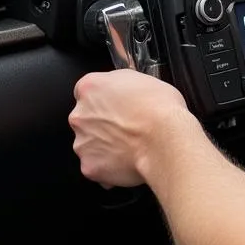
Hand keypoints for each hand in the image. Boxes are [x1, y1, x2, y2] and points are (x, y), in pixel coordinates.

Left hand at [69, 69, 191, 187]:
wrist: (165, 139)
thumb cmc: (160, 109)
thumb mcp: (144, 79)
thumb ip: (122, 85)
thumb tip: (124, 91)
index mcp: (90, 88)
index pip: (88, 92)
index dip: (105, 99)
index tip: (117, 105)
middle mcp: (80, 115)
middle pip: (85, 119)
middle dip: (102, 123)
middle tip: (128, 126)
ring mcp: (83, 142)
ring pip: (90, 144)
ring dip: (105, 145)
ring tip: (132, 145)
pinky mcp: (90, 166)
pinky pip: (97, 166)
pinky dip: (110, 166)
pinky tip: (129, 160)